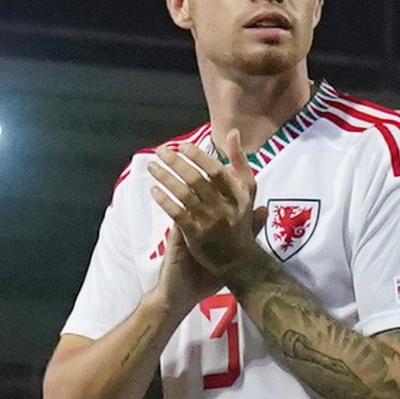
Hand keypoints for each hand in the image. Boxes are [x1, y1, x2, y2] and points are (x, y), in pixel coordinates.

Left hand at [148, 141, 266, 285]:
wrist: (241, 265)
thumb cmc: (240, 225)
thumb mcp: (247, 194)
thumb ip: (240, 164)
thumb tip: (233, 133)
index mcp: (238, 196)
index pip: (216, 171)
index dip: (199, 157)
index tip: (183, 146)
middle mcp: (225, 208)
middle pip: (197, 180)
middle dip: (176, 163)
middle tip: (161, 151)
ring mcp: (210, 223)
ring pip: (184, 195)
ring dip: (166, 178)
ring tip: (152, 167)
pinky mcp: (196, 237)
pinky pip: (177, 214)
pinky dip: (165, 200)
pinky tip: (154, 191)